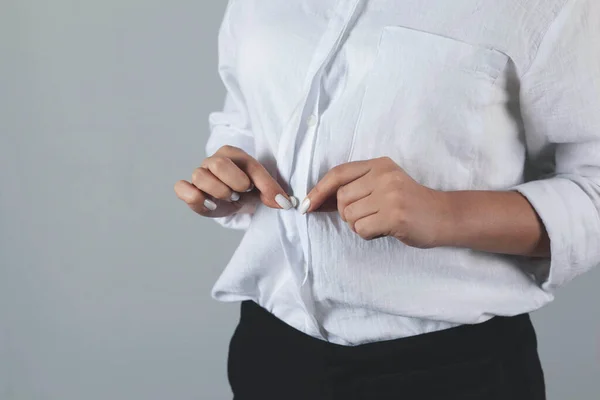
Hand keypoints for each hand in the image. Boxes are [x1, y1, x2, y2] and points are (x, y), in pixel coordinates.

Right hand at [174, 145, 293, 217]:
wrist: (239, 202)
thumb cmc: (251, 190)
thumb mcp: (265, 188)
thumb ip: (272, 191)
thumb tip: (283, 203)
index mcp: (232, 153)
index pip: (247, 163)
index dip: (262, 183)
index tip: (275, 200)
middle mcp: (213, 161)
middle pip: (218, 164)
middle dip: (235, 183)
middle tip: (242, 193)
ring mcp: (199, 175)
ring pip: (200, 177)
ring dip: (219, 192)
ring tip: (229, 198)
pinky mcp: (190, 191)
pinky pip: (181, 188)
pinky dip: (192, 196)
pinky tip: (210, 204)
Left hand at [301, 156, 450, 248]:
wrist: (444, 216)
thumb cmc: (408, 203)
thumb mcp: (383, 185)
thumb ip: (355, 188)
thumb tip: (315, 199)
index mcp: (379, 164)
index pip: (338, 173)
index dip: (319, 190)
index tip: (306, 205)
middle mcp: (383, 176)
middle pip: (341, 198)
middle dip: (347, 213)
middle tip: (367, 216)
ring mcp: (390, 195)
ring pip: (350, 216)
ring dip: (358, 225)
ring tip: (379, 222)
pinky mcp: (395, 216)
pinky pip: (362, 229)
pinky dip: (368, 234)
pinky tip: (384, 230)